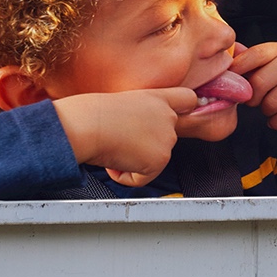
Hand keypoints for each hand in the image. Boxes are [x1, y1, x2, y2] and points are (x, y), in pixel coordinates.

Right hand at [52, 88, 196, 187]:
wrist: (87, 125)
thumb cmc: (91, 114)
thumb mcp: (121, 106)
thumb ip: (140, 116)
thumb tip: (136, 135)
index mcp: (157, 98)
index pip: (187, 99)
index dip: (187, 108)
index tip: (188, 112)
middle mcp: (168, 116)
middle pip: (165, 139)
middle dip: (142, 146)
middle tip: (119, 139)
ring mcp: (167, 138)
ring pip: (151, 161)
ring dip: (131, 161)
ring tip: (114, 146)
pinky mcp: (160, 159)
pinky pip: (142, 178)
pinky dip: (125, 176)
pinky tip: (114, 159)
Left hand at [232, 42, 276, 140]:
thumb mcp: (273, 68)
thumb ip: (251, 64)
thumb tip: (227, 58)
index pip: (254, 55)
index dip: (239, 70)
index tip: (232, 83)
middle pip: (260, 83)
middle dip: (253, 99)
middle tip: (255, 102)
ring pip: (273, 102)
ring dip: (267, 112)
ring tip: (271, 109)